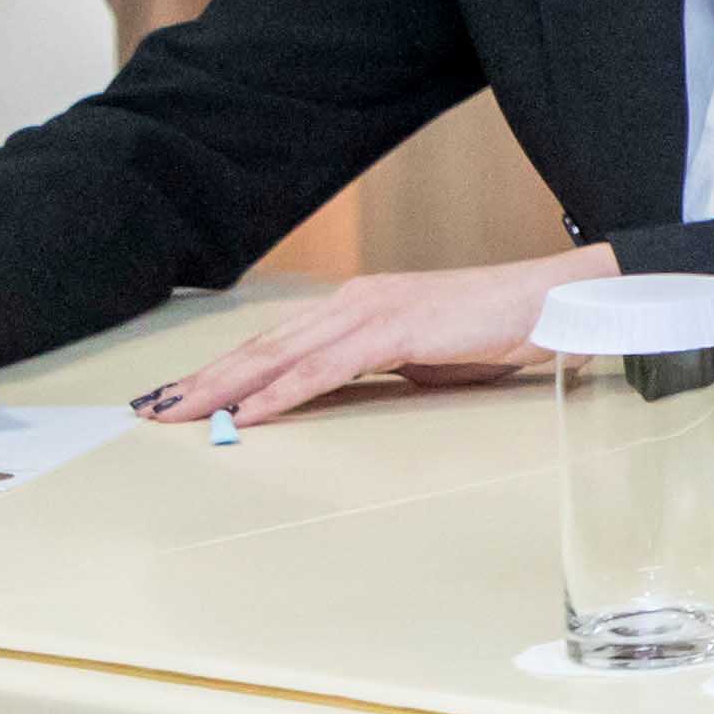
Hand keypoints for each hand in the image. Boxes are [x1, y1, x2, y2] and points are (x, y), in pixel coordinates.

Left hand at [137, 251, 607, 430]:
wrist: (559, 300)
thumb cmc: (504, 328)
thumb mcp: (428, 356)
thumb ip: (380, 370)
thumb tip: (342, 394)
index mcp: (360, 307)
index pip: (278, 344)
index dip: (225, 371)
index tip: (184, 396)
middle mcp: (354, 302)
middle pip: (262, 347)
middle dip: (204, 380)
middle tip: (154, 408)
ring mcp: (372, 312)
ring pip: (279, 356)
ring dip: (224, 388)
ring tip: (180, 412)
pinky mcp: (394, 331)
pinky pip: (323, 369)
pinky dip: (280, 392)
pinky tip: (248, 412)